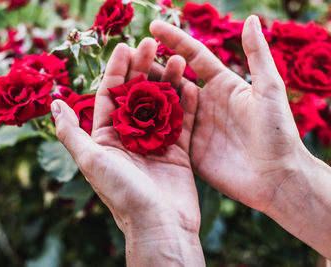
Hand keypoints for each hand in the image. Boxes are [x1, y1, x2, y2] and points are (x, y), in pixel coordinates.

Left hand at [52, 38, 204, 265]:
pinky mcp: (178, 152)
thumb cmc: (122, 195)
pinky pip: (183, 122)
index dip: (116, 70)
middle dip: (143, 69)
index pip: (110, 96)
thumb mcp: (91, 161)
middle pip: (137, 96)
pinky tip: (191, 84)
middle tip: (152, 44)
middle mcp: (130, 138)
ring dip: (168, 81)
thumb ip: (71, 132)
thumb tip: (54, 103)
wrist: (159, 227)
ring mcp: (156, 143)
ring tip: (177, 59)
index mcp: (107, 138)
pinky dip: (188, 104)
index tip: (125, 47)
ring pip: (162, 105)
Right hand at [150, 16, 330, 257]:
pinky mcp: (188, 148)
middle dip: (153, 65)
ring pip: (165, 104)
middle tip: (131, 54)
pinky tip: (130, 114)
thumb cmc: (277, 132)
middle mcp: (205, 102)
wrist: (275, 177)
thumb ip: (258, 55)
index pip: (194, 55)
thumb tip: (252, 18)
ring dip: (146, 91)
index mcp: (222, 84)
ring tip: (124, 79)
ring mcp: (194, 125)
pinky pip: (164, 131)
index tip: (153, 26)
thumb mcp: (270, 90)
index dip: (174, 39)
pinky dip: (148, 122)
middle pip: (174, 78)